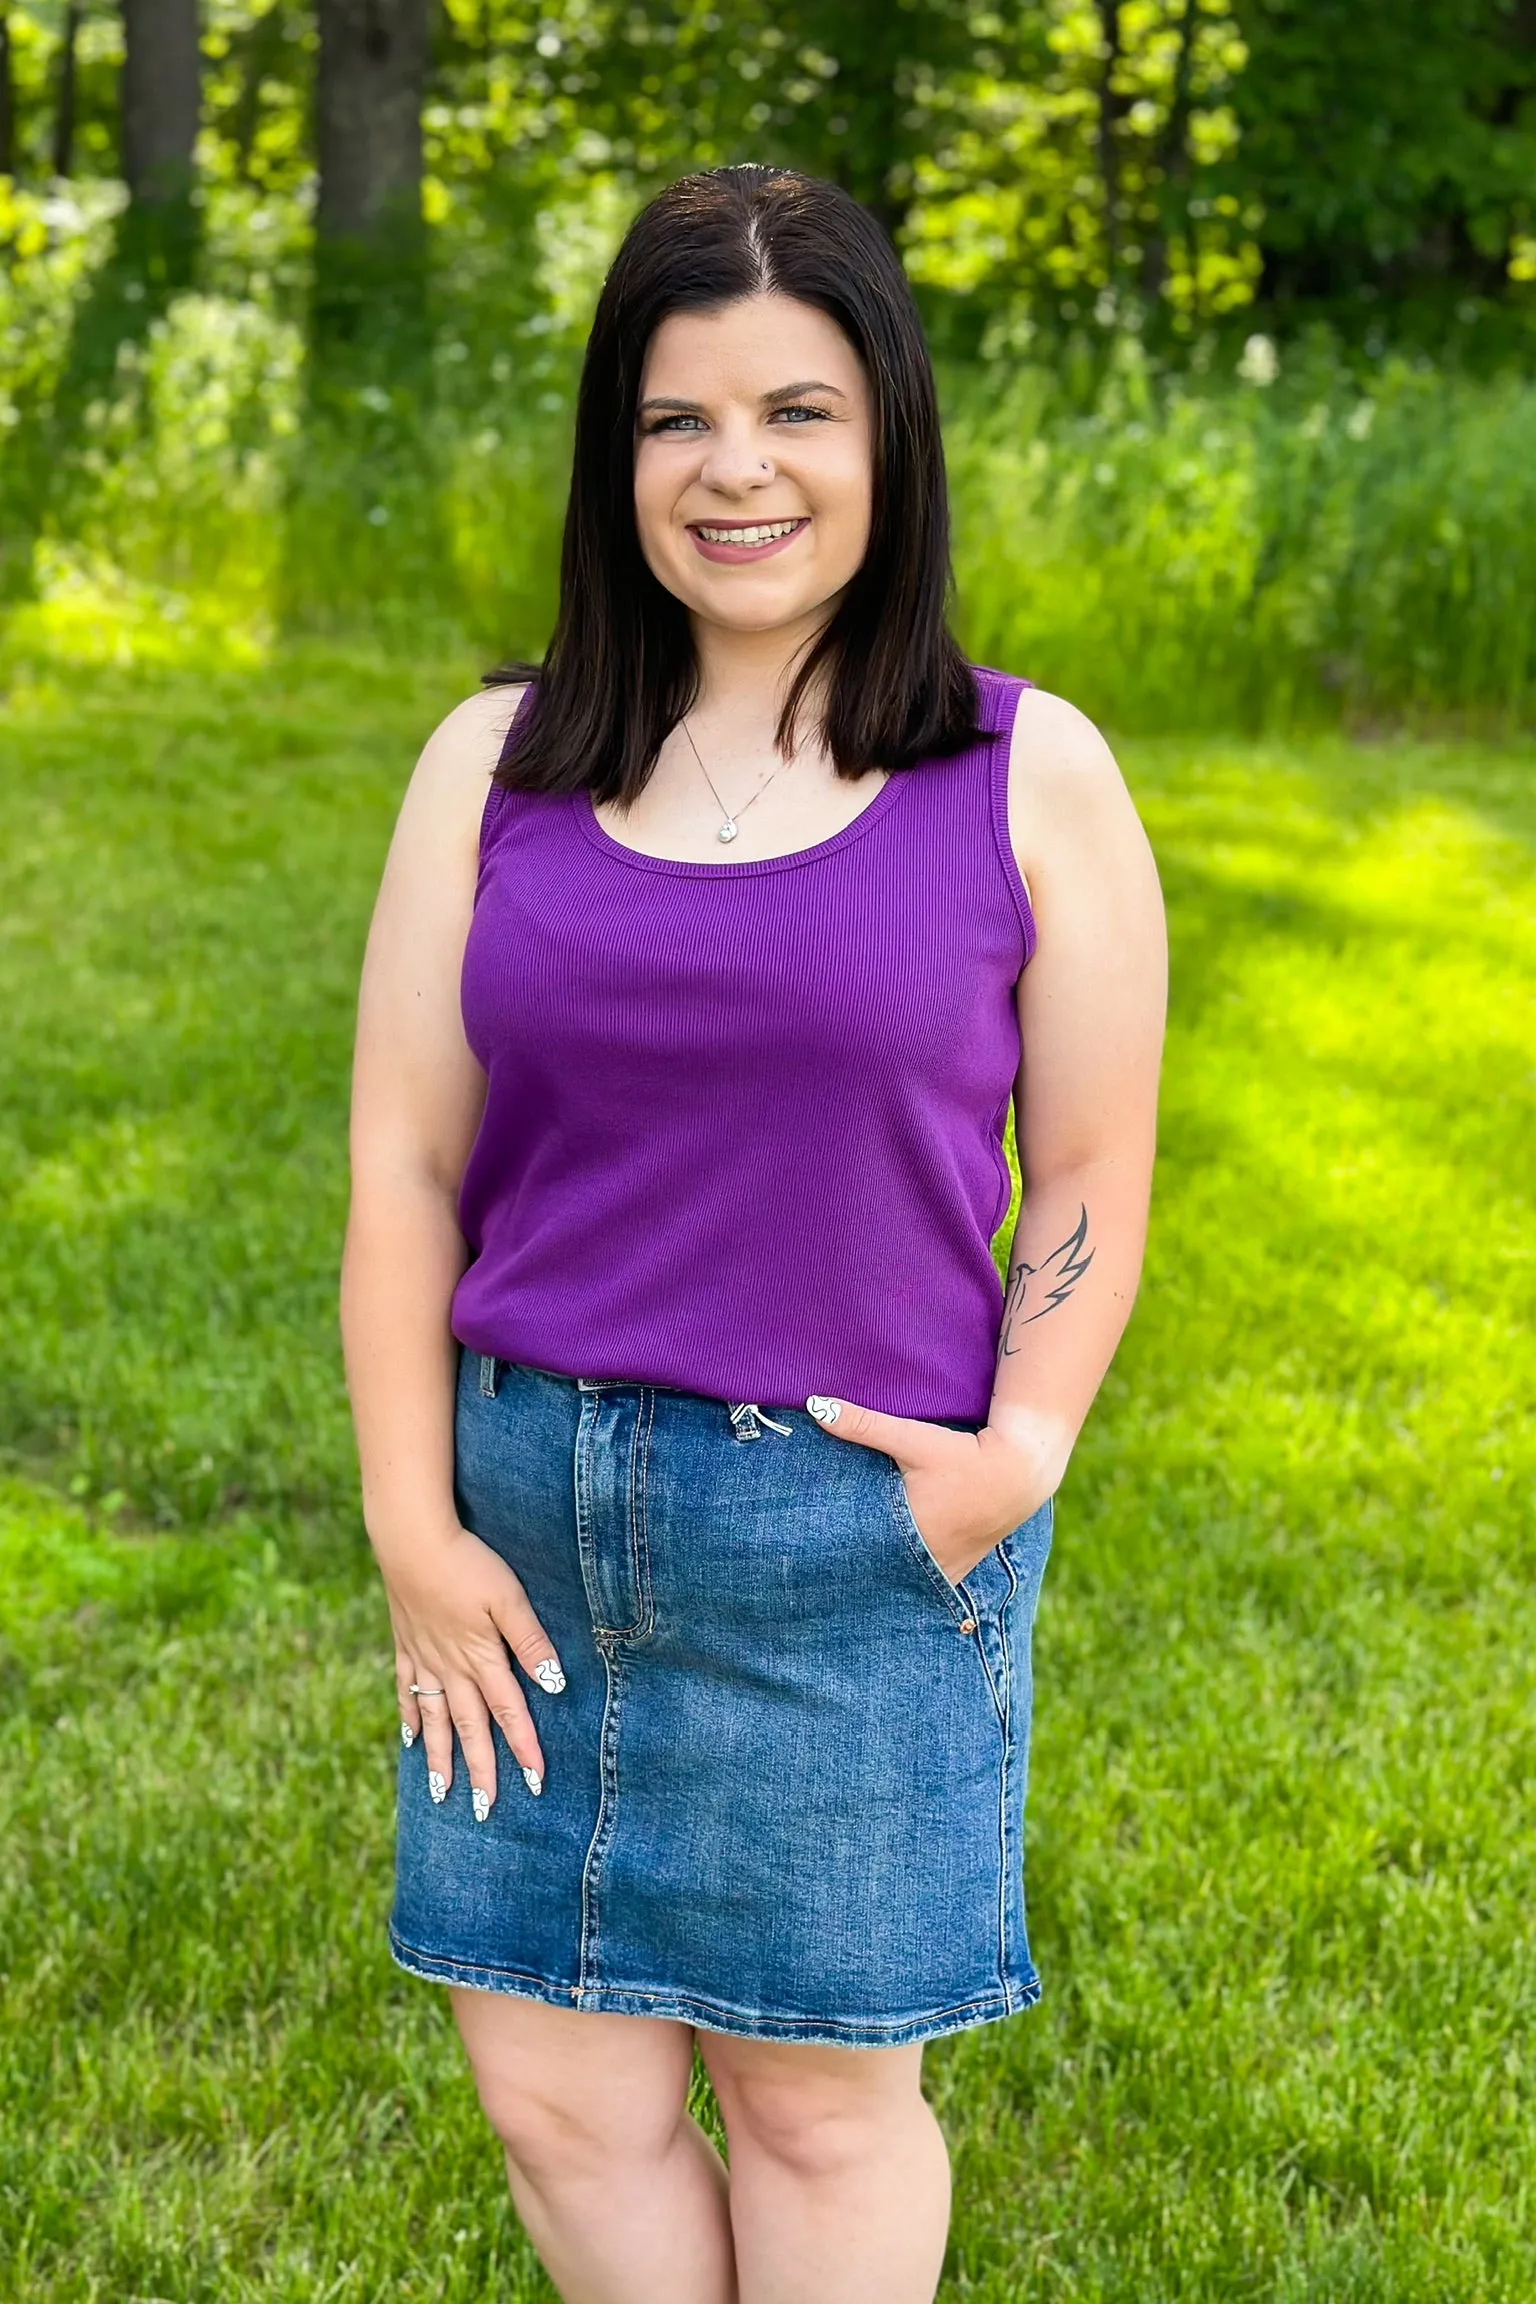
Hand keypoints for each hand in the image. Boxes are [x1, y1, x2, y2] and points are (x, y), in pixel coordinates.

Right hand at [379, 1521, 565, 1816]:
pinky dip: (410, 1717)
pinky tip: (411, 1740)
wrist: (412, 1540)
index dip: (523, 1748)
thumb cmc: (469, 1563)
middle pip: (470, 1728)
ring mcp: (425, 1659)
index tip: (535, 1783)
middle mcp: (452, 1668)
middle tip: (484, 1810)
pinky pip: (407, 1691)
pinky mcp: (406, 1645)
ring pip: (436, 1720)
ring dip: (441, 1757)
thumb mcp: (509, 1598)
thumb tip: (553, 1684)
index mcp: (482, 1658)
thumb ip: (530, 1641)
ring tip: (442, 1793)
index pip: (509, 1713)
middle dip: (480, 1770)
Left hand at [804, 1395, 1058, 1586]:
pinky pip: (924, 1583)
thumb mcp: (915, 1439)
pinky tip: (887, 1576)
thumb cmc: (967, 1455)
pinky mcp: (958, 1569)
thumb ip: (864, 1424)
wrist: (1020, 1472)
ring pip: (900, 1582)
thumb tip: (814, 1405)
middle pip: (876, 1572)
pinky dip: (906, 1579)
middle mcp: (927, 1560)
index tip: (806, 1552)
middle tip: (817, 1564)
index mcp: (908, 1534)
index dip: (830, 1553)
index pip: (856, 1553)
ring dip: (880, 1576)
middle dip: (851, 1568)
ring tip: (846, 1577)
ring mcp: (945, 1571)